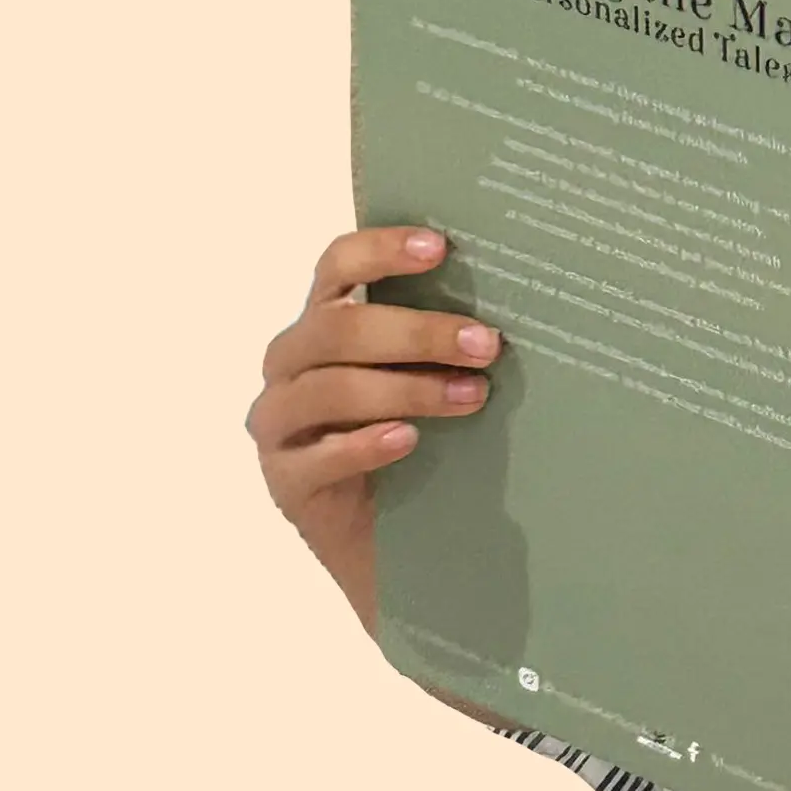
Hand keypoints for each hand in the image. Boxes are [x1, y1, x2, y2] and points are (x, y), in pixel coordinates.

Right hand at [245, 226, 503, 633]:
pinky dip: (365, 443)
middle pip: (339, 328)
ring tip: (469, 395)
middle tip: (486, 344)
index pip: (335, 267)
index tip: (440, 247)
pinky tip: (407, 440)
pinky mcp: (284, 480)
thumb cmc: (415, 443)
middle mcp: (289, 364)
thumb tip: (512, 301)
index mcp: (320, 324)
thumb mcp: (424, 382)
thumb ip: (437, 344)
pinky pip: (318, 455)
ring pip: (329, 387)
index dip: (381, 250)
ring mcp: (278, 423)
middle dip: (417, 332)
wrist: (392, 543)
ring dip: (406, 388)